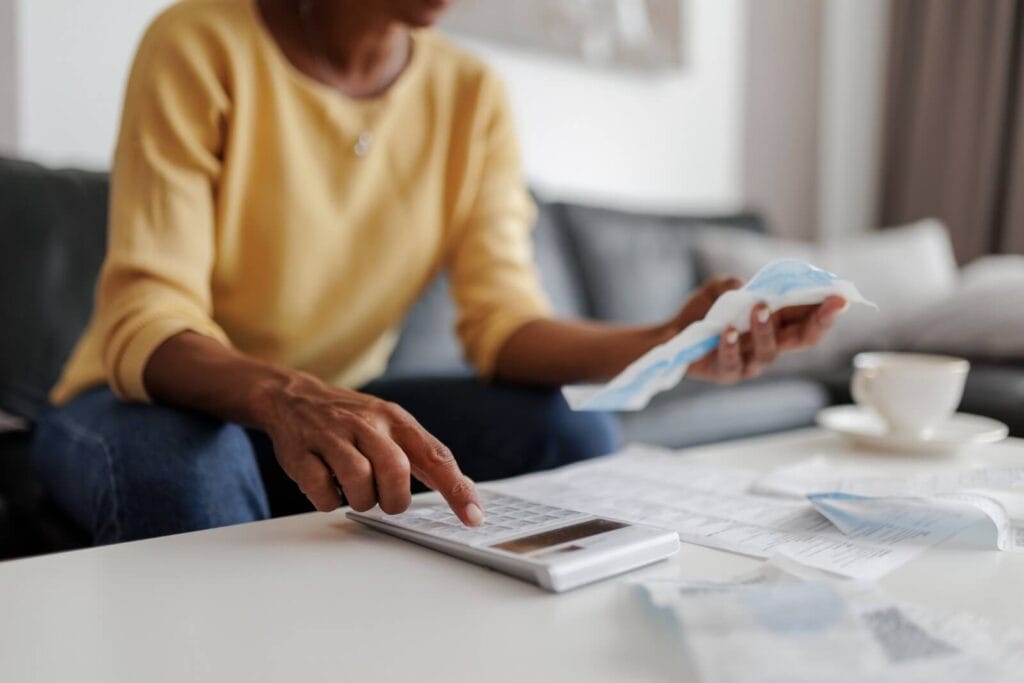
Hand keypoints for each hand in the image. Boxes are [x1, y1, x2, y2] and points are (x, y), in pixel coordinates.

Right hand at [252, 372, 483, 524]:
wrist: (293, 398)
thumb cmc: (352, 420)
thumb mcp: (391, 424)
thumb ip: (423, 455)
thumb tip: (464, 491)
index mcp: (395, 419)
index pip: (436, 455)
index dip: (457, 489)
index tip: (474, 517)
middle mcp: (366, 423)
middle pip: (396, 470)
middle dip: (394, 498)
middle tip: (386, 500)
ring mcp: (332, 436)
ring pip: (358, 480)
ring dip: (361, 500)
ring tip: (355, 492)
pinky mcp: (301, 453)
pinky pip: (322, 490)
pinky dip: (329, 500)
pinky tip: (329, 487)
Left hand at [668, 277, 846, 384]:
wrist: (673, 334)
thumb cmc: (704, 312)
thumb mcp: (718, 289)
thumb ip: (732, 284)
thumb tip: (744, 286)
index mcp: (777, 323)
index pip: (809, 318)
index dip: (828, 309)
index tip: (842, 296)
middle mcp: (770, 344)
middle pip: (803, 338)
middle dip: (820, 321)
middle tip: (831, 304)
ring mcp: (749, 361)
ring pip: (768, 351)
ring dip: (766, 328)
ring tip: (758, 308)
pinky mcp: (726, 372)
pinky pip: (732, 363)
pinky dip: (730, 347)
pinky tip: (726, 332)